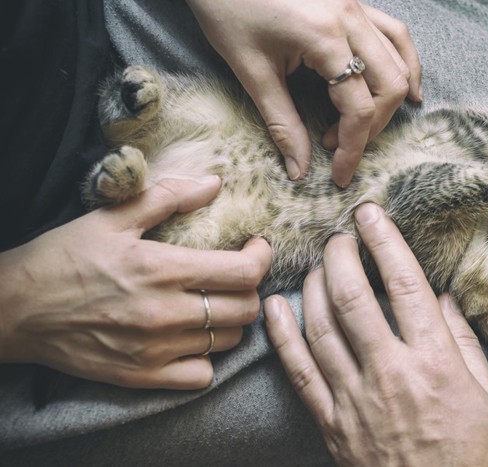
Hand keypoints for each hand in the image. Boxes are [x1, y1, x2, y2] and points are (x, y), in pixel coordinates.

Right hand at [0, 176, 271, 389]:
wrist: (14, 309)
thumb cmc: (63, 257)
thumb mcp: (112, 217)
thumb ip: (169, 197)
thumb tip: (214, 183)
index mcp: (160, 269)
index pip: (243, 272)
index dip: (261, 257)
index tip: (255, 247)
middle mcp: (164, 313)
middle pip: (245, 309)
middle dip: (249, 287)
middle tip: (234, 275)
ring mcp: (154, 350)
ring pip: (229, 341)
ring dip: (231, 320)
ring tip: (214, 303)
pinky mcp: (141, 377)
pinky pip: (202, 375)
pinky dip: (207, 357)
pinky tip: (193, 338)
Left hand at [186, 0, 421, 186]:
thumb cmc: (227, 10)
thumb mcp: (251, 71)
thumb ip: (282, 123)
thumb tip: (300, 168)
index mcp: (324, 36)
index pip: (358, 106)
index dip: (352, 148)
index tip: (340, 175)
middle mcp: (350, 17)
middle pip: (390, 85)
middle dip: (372, 127)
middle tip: (341, 148)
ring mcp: (356, 6)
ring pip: (400, 60)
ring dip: (390, 100)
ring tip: (369, 127)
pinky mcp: (354, 2)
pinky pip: (394, 34)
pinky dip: (404, 63)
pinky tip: (405, 87)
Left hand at [264, 203, 487, 465]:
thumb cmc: (473, 456)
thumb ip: (464, 343)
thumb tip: (442, 299)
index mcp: (436, 363)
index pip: (405, 285)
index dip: (385, 242)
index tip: (371, 214)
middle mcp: (391, 373)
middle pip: (353, 297)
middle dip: (340, 255)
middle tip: (339, 234)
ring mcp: (355, 399)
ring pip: (321, 327)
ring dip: (313, 286)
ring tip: (316, 263)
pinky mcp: (331, 422)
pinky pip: (300, 371)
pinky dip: (282, 336)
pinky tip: (273, 307)